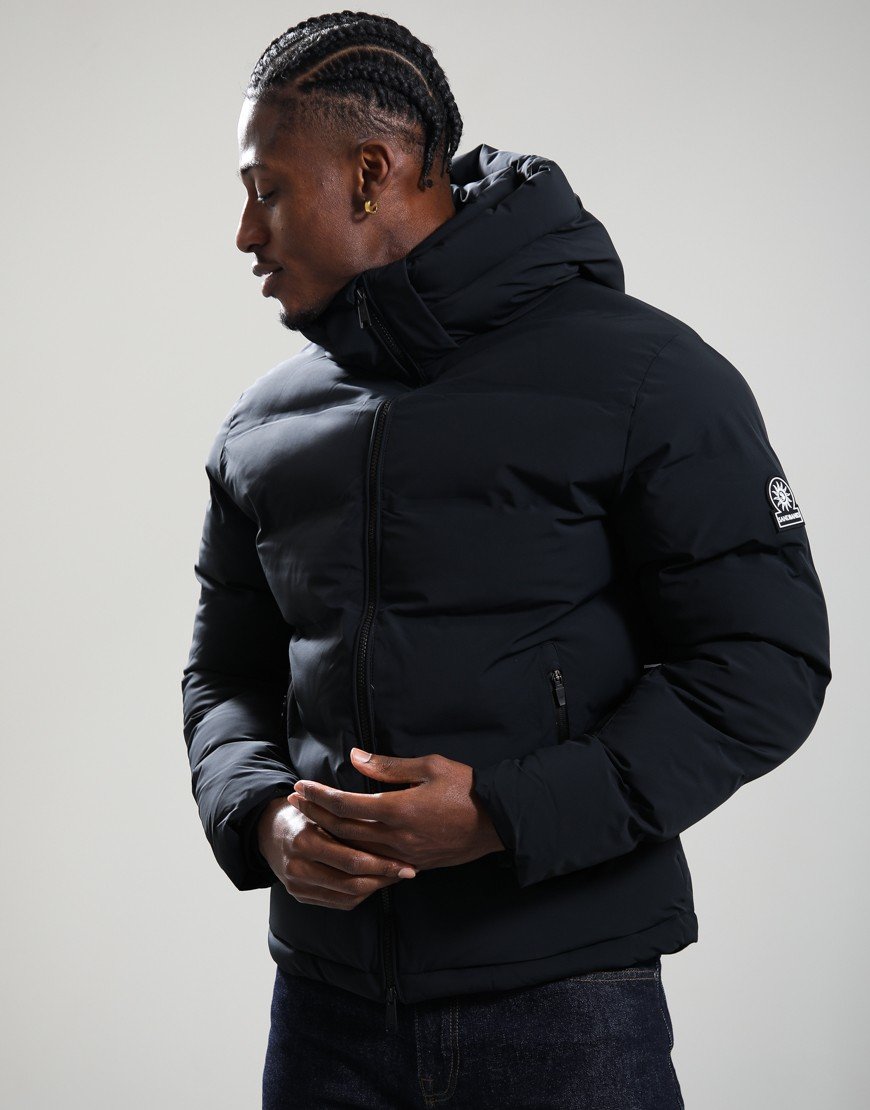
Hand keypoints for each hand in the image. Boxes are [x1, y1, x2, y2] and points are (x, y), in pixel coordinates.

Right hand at [256, 796, 418, 910]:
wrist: (267, 830)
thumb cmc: (303, 809)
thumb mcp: (320, 804)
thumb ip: (347, 814)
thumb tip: (389, 818)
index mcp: (304, 841)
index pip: (352, 860)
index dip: (383, 864)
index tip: (408, 861)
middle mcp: (298, 867)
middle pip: (351, 882)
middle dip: (384, 878)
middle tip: (408, 871)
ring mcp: (297, 886)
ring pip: (347, 896)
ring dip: (375, 887)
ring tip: (395, 876)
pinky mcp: (300, 896)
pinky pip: (337, 902)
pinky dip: (359, 894)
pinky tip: (375, 882)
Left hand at [290, 748, 505, 873]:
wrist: (498, 822)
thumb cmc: (467, 788)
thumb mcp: (430, 766)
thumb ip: (389, 766)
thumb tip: (355, 758)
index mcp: (398, 810)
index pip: (347, 805)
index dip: (320, 796)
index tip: (300, 786)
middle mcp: (396, 837)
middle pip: (344, 829)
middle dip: (316, 814)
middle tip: (295, 802)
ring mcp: (404, 855)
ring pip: (356, 850)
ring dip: (330, 835)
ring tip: (311, 822)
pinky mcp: (414, 864)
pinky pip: (376, 863)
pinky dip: (354, 854)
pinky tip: (343, 847)